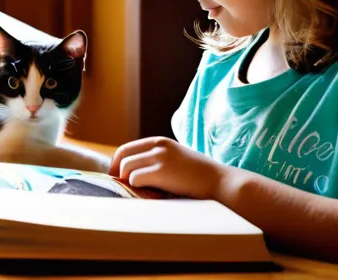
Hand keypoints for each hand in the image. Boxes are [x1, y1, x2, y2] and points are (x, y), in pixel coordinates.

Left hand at [109, 136, 225, 199]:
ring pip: (126, 168)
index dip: (117, 164)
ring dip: (129, 182)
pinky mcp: (161, 171)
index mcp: (160, 142)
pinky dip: (137, 188)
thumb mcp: (177, 160)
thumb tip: (133, 174)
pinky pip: (135, 179)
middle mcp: (158, 146)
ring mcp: (159, 157)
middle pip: (122, 156)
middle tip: (119, 188)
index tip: (117, 178)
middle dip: (117, 173)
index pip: (126, 149)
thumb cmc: (200, 177)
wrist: (220, 183)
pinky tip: (150, 194)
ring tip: (140, 192)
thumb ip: (158, 161)